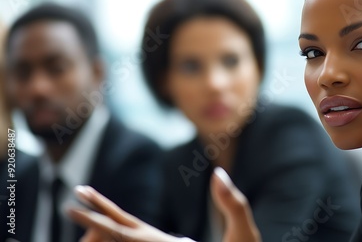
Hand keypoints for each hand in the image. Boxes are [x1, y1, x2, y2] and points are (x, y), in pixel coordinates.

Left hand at [67, 167, 260, 241]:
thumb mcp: (243, 233)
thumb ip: (233, 204)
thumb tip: (219, 174)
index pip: (126, 229)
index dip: (99, 215)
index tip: (75, 204)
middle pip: (118, 236)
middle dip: (92, 221)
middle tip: (70, 205)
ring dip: (106, 230)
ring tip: (90, 210)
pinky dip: (121, 235)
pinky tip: (117, 228)